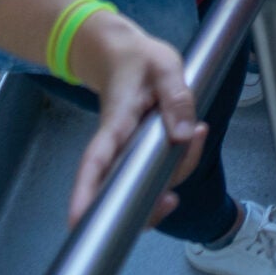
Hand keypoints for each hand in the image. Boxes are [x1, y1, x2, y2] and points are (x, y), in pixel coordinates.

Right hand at [66, 13, 204, 227]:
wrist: (120, 54)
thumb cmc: (138, 60)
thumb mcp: (165, 68)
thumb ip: (177, 98)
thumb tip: (185, 136)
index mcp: (115, 124)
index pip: (96, 161)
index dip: (85, 191)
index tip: (76, 220)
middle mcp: (116, 145)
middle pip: (119, 188)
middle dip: (144, 208)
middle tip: (172, 201)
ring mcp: (126, 151)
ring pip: (141, 183)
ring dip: (170, 179)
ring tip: (199, 138)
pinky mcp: (137, 151)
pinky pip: (154, 171)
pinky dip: (175, 167)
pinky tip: (194, 142)